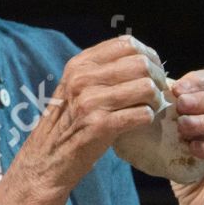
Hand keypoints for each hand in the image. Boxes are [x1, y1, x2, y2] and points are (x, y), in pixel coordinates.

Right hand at [0, 35, 165, 204]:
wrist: (46, 160)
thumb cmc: (67, 124)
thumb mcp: (76, 87)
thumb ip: (101, 71)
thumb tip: (141, 59)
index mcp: (78, 65)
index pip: (126, 44)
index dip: (148, 55)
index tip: (152, 71)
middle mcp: (82, 79)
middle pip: (141, 64)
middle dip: (157, 79)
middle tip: (156, 95)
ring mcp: (89, 102)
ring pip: (146, 87)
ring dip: (155, 101)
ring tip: (148, 109)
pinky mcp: (100, 126)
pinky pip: (142, 114)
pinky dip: (148, 119)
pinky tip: (139, 124)